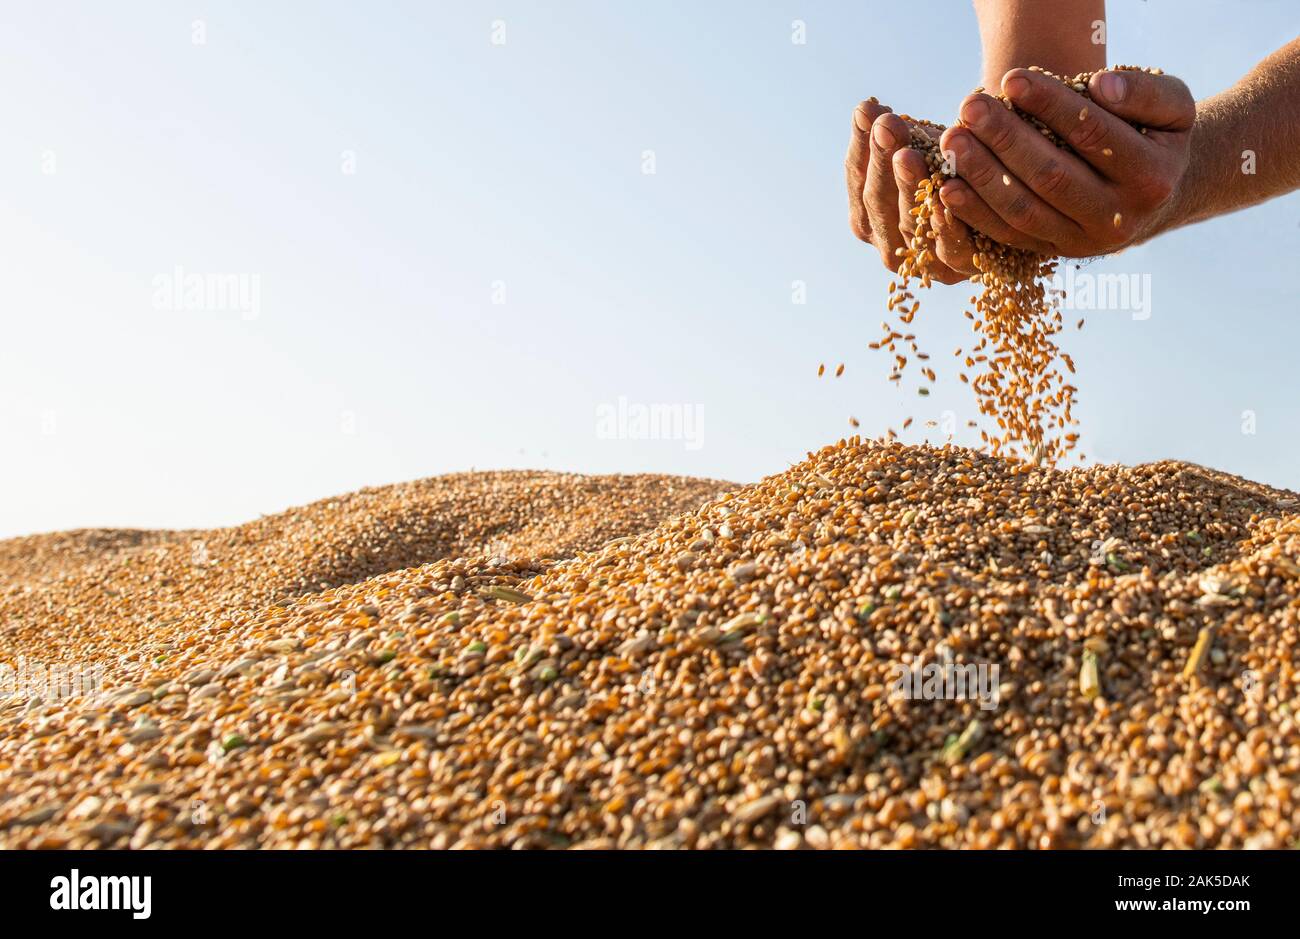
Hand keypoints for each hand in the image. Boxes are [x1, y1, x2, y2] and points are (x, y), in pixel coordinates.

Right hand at [845, 100, 970, 283]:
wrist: (1008, 195)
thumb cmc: (957, 165)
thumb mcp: (922, 144)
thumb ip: (890, 132)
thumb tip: (865, 106)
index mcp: (869, 214)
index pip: (859, 181)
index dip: (862, 148)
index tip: (869, 112)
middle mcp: (890, 244)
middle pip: (879, 204)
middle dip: (882, 163)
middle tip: (887, 127)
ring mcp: (923, 262)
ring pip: (911, 225)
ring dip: (909, 187)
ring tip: (908, 154)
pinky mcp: (963, 269)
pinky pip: (951, 248)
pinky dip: (947, 223)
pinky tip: (947, 193)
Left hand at [937, 68, 1196, 257]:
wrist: (1158, 196)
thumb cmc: (1156, 137)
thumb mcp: (1171, 108)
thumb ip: (1144, 92)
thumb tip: (1101, 86)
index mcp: (1151, 178)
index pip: (1091, 134)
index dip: (1050, 105)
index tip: (1012, 78)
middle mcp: (1118, 218)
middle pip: (1051, 176)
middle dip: (1005, 139)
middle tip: (970, 106)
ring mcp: (1081, 243)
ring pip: (1024, 210)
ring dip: (981, 175)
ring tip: (952, 140)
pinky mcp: (1051, 254)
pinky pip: (1006, 236)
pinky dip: (974, 213)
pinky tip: (946, 187)